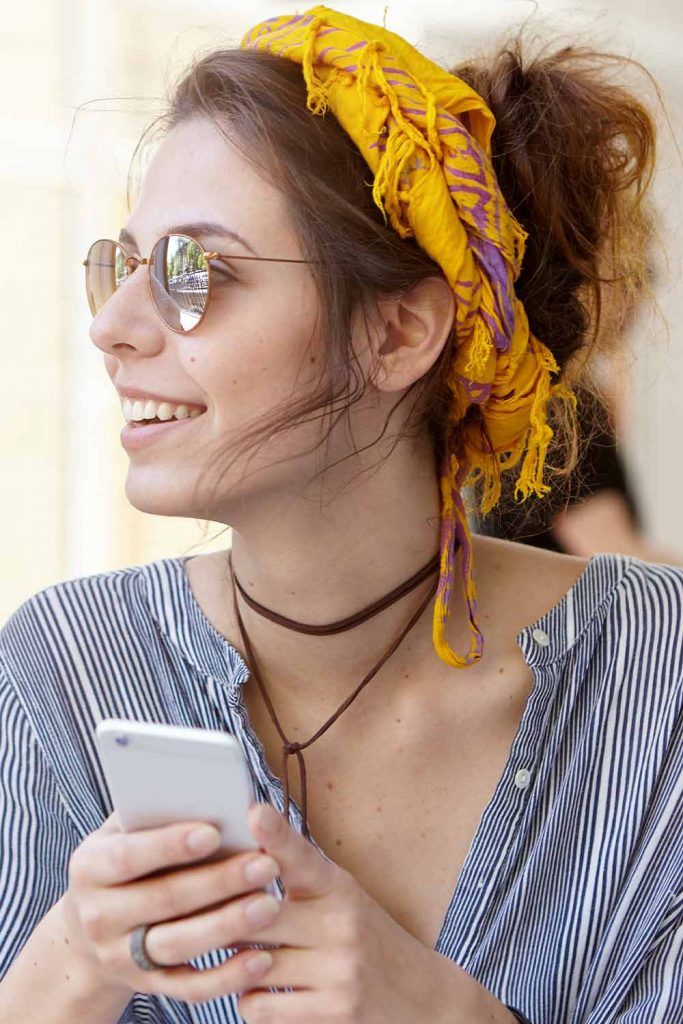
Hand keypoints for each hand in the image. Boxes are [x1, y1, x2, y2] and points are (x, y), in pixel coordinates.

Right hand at [65, 810, 286, 1002]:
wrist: (89, 929)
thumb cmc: (124, 859)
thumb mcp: (122, 831)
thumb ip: (154, 811)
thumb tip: (201, 785)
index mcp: (91, 867)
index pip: (129, 855)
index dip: (169, 845)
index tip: (212, 832)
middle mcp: (99, 915)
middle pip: (163, 900)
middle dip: (217, 882)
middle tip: (265, 864)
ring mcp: (121, 956)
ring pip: (178, 946)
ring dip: (227, 926)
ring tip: (269, 904)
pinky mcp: (147, 985)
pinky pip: (189, 988)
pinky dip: (226, 978)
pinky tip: (261, 958)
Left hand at [235, 803, 466, 1022]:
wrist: (420, 996)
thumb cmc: (362, 936)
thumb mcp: (339, 896)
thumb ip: (295, 875)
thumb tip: (239, 847)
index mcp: (338, 886)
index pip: (302, 857)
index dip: (277, 835)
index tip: (255, 813)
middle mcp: (341, 923)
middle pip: (258, 917)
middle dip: (225, 919)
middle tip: (205, 917)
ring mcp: (341, 969)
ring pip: (252, 966)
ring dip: (235, 965)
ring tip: (238, 956)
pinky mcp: (336, 1012)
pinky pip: (260, 1007)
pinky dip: (250, 1001)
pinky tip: (261, 991)